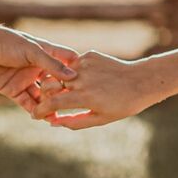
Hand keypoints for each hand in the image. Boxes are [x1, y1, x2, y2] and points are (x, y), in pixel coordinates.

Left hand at [0, 22, 77, 112]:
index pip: (66, 63)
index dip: (77, 72)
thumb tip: (72, 77)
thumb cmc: (6, 42)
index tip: (90, 83)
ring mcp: (26, 80)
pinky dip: (35, 110)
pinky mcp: (13, 90)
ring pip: (42, 96)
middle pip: (55, 83)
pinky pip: (28, 103)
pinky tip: (44, 117)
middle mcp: (37, 68)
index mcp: (44, 53)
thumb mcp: (31, 50)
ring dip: (50, 105)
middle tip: (76, 105)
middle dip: (64, 94)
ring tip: (60, 116)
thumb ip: (51, 64)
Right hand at [30, 50, 165, 128]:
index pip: (51, 104)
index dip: (40, 111)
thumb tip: (53, 122)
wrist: (141, 81)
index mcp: (84, 97)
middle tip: (50, 101)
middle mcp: (81, 79)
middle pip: (49, 85)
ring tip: (67, 90)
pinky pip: (72, 65)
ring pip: (58, 73)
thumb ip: (74, 122)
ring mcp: (85, 65)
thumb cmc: (123, 105)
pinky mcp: (89, 55)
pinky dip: (72, 73)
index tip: (36, 115)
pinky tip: (85, 79)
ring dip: (57, 82)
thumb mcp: (100, 119)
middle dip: (44, 95)